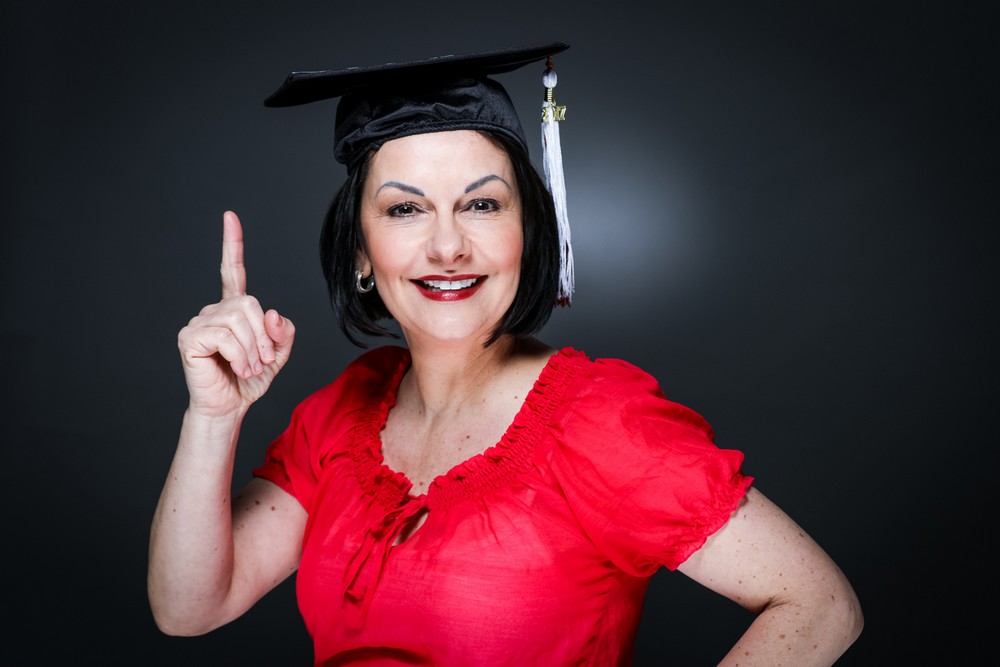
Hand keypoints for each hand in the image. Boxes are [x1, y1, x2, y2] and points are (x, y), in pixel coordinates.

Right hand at [177, 211, 294, 416]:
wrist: (229, 407)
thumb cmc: (249, 380)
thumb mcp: (278, 354)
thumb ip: (283, 332)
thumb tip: (272, 313)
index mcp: (234, 308)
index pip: (233, 270)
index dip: (232, 243)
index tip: (230, 216)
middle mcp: (214, 309)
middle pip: (249, 304)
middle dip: (264, 335)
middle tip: (263, 361)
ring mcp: (199, 321)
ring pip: (238, 320)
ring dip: (252, 350)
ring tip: (249, 368)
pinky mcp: (189, 337)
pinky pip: (224, 336)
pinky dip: (239, 355)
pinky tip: (236, 368)